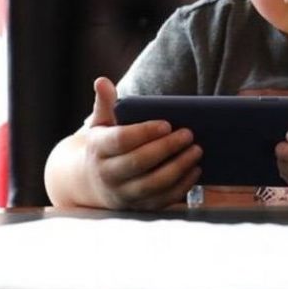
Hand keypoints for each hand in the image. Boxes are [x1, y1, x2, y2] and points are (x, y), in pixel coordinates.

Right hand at [78, 77, 201, 209]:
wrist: (90, 182)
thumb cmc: (103, 145)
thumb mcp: (99, 124)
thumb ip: (104, 103)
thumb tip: (102, 81)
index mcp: (99, 149)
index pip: (122, 140)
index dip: (145, 132)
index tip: (167, 123)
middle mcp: (108, 174)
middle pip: (139, 162)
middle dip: (166, 148)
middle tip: (189, 134)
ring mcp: (123, 194)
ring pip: (153, 184)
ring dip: (178, 168)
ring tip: (197, 150)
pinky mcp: (137, 207)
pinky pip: (162, 200)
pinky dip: (181, 186)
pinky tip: (195, 170)